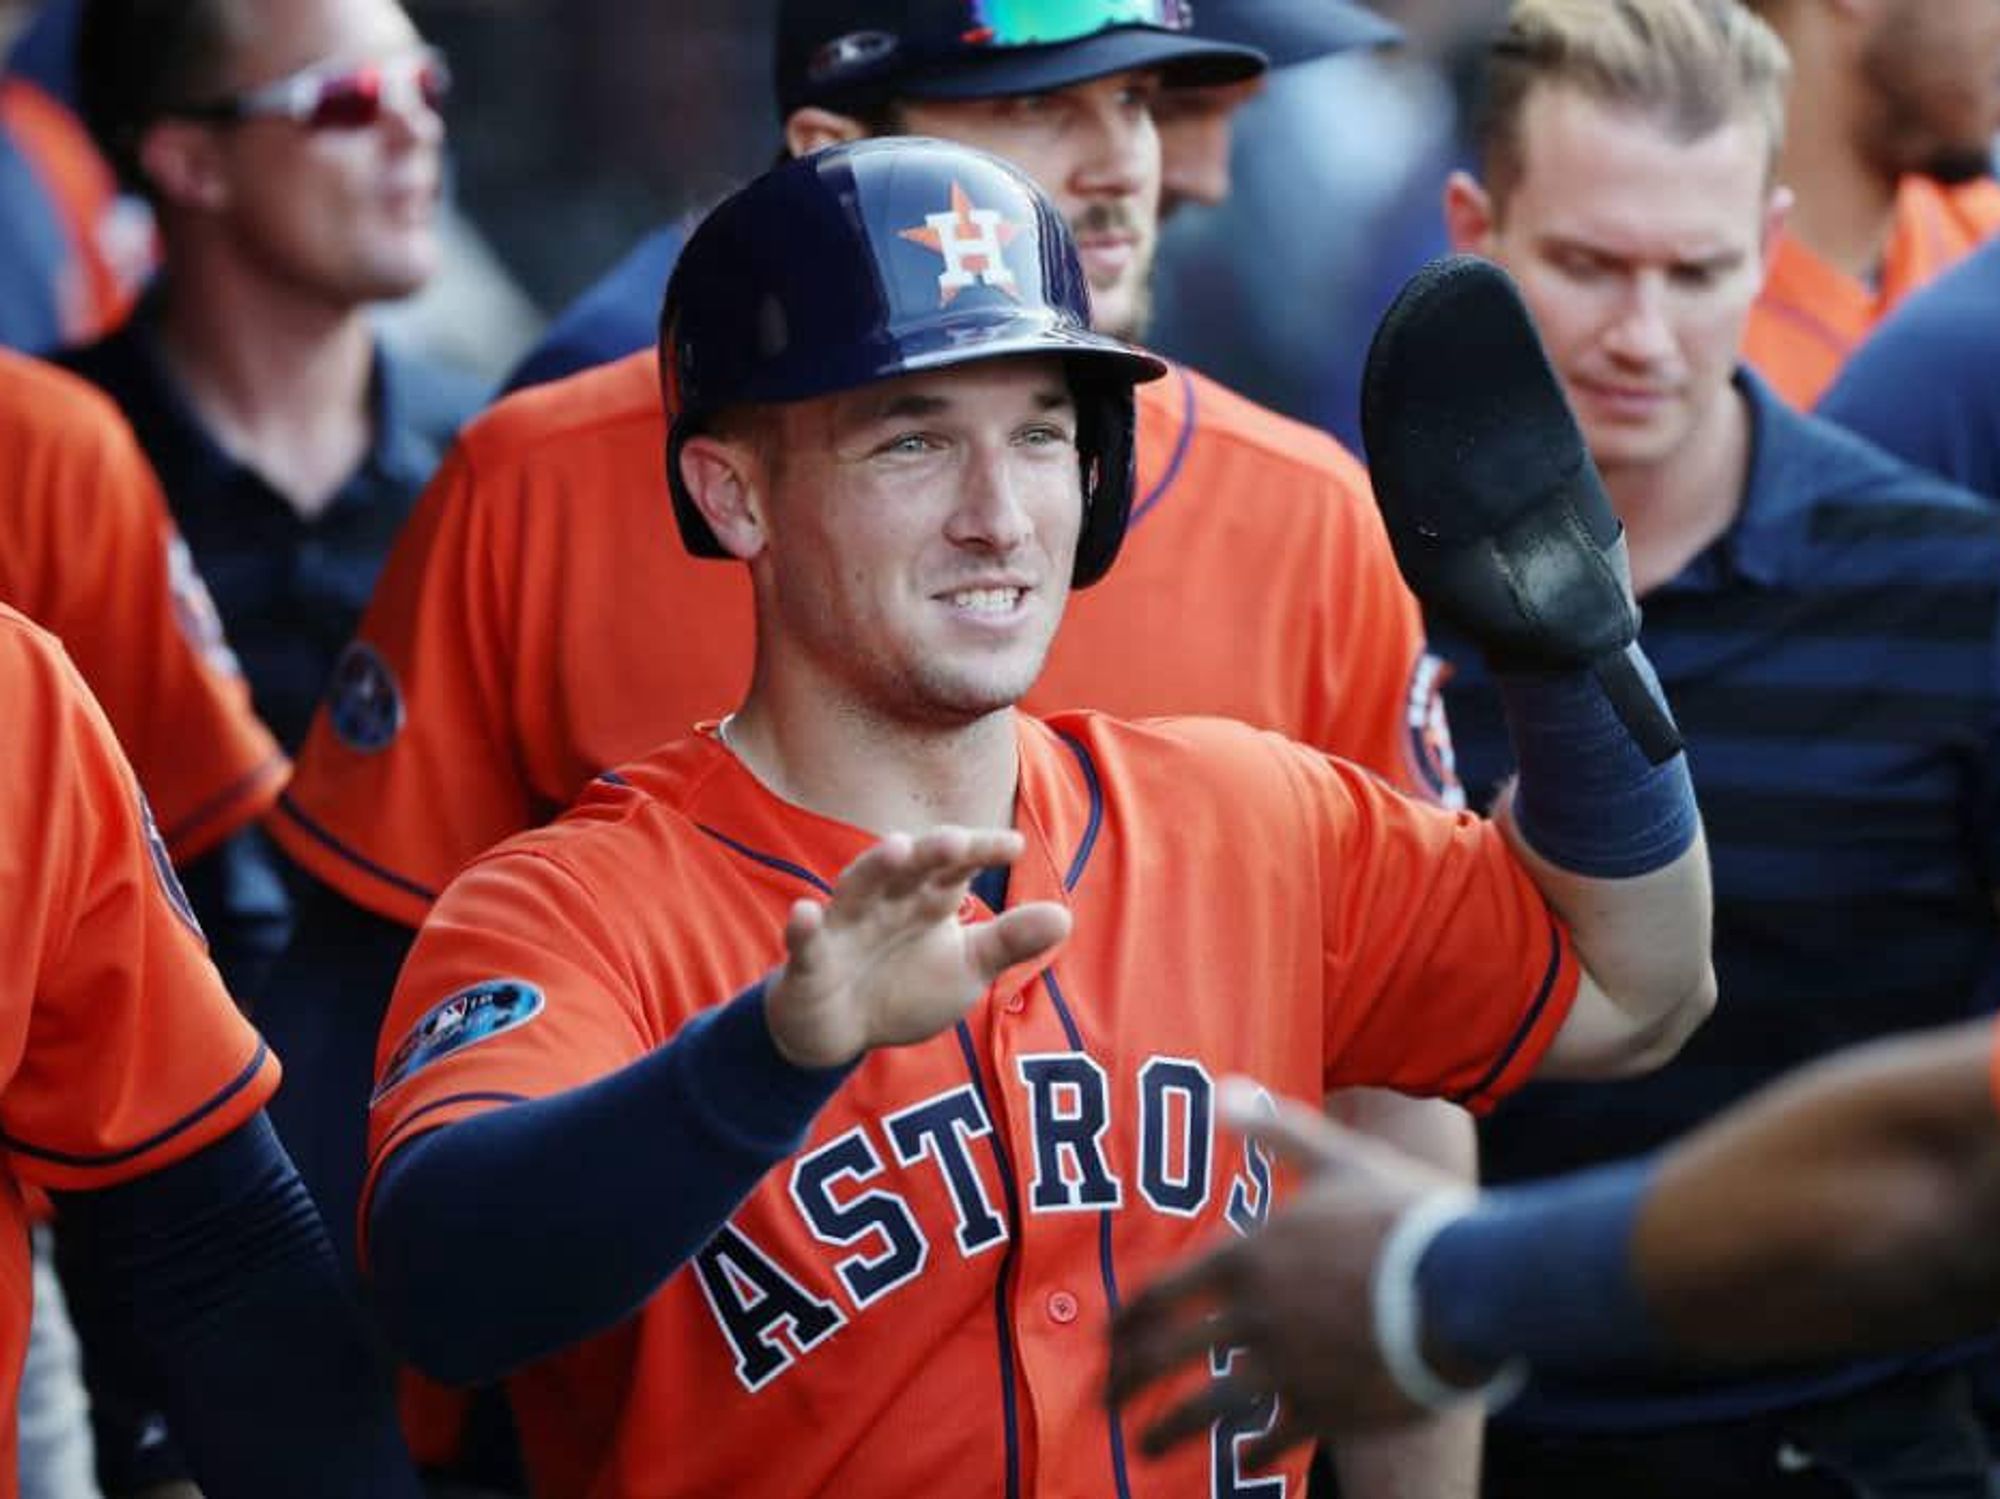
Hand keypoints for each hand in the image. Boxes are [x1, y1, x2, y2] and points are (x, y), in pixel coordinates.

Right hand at [764, 826, 1070, 1069]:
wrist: (839, 1030)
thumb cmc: (905, 987)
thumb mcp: (966, 968)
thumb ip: (1009, 942)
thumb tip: (1065, 916)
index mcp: (926, 898)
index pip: (956, 866)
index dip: (980, 852)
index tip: (1014, 846)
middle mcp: (886, 902)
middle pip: (909, 868)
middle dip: (930, 852)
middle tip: (957, 840)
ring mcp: (844, 929)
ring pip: (858, 889)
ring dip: (874, 868)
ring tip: (895, 848)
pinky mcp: (809, 963)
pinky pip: (805, 944)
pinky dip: (804, 929)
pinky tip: (805, 913)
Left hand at [1106, 1083, 1466, 1465]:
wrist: (1466, 1284)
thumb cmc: (1404, 1216)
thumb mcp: (1339, 1159)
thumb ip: (1278, 1130)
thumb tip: (1225, 1090)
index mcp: (1247, 1255)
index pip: (1161, 1293)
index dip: (1128, 1318)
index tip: (1109, 1336)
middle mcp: (1252, 1314)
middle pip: (1167, 1353)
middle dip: (1127, 1378)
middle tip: (1104, 1398)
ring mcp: (1284, 1365)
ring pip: (1206, 1406)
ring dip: (1168, 1429)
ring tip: (1144, 1448)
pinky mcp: (1323, 1407)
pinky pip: (1269, 1437)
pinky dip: (1247, 1453)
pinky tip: (1238, 1461)